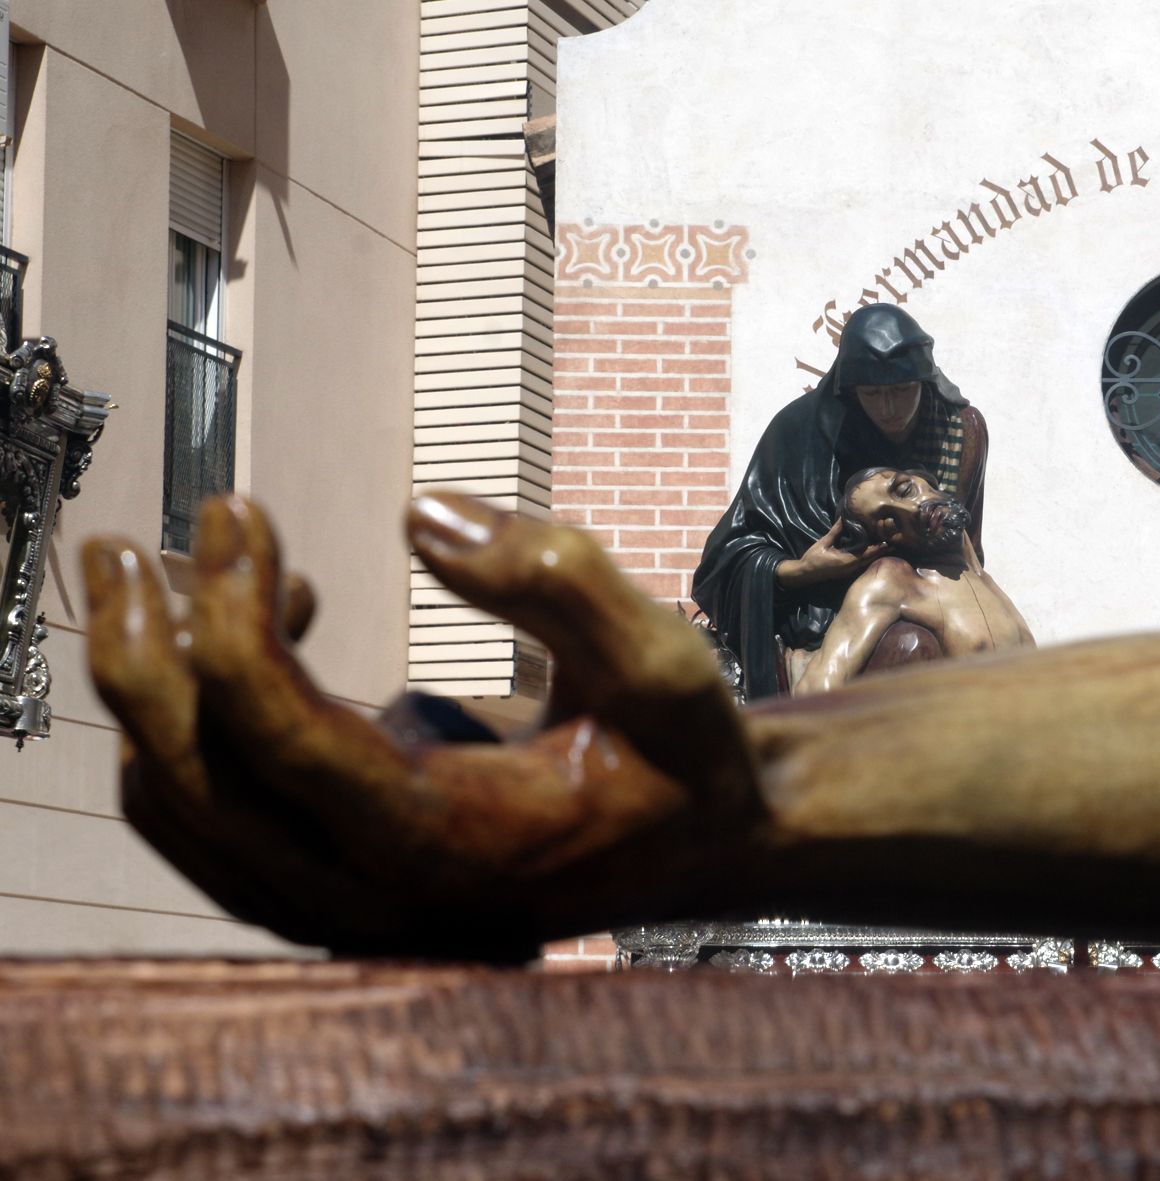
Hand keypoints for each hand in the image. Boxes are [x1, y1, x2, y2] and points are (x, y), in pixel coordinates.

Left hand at [82, 493, 760, 959]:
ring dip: (149, 688)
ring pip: (183, 808)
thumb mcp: (659, 660)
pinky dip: (202, 722)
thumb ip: (557, 581)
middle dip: (142, 653)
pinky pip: (213, 818)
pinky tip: (278, 625)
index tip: (239, 510)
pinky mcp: (334, 884)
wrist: (694, 846)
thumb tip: (422, 516)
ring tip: (162, 570)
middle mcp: (378, 895)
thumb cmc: (680, 755)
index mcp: (451, 846)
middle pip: (195, 781)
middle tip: (127, 545)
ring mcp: (346, 903)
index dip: (232, 616)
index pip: (280, 740)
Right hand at [776, 517, 885, 587]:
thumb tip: (843, 519)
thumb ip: (835, 531)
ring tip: (887, 546)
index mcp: (846, 561)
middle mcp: (850, 568)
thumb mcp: (824, 543)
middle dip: (881, 551)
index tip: (888, 540)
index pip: (866, 554)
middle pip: (870, 559)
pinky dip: (868, 557)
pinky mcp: (846, 571)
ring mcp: (848, 571)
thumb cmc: (813, 558)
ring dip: (876, 554)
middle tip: (893, 542)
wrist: (804, 573)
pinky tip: (873, 552)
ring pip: (866, 562)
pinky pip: (861, 564)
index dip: (877, 547)